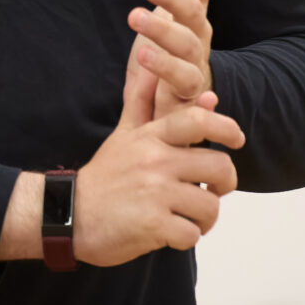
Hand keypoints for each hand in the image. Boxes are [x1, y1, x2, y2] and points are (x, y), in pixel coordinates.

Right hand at [73, 57, 244, 266]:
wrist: (68, 214)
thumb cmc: (104, 176)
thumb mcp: (123, 134)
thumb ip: (143, 101)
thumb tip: (152, 65)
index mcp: (150, 138)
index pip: (198, 120)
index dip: (226, 127)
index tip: (237, 139)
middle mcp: (155, 161)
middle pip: (220, 167)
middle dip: (224, 185)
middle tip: (213, 192)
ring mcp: (155, 193)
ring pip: (210, 206)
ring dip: (205, 220)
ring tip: (188, 219)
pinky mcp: (153, 225)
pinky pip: (192, 234)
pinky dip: (185, 239)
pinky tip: (171, 234)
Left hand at [124, 0, 241, 121]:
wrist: (169, 100)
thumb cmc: (174, 48)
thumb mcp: (182, 11)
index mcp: (194, 29)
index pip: (188, 9)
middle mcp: (195, 57)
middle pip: (186, 42)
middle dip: (161, 29)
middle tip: (134, 15)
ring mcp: (190, 88)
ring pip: (184, 77)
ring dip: (166, 66)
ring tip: (141, 53)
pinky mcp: (180, 115)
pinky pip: (192, 116)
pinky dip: (203, 113)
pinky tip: (204, 106)